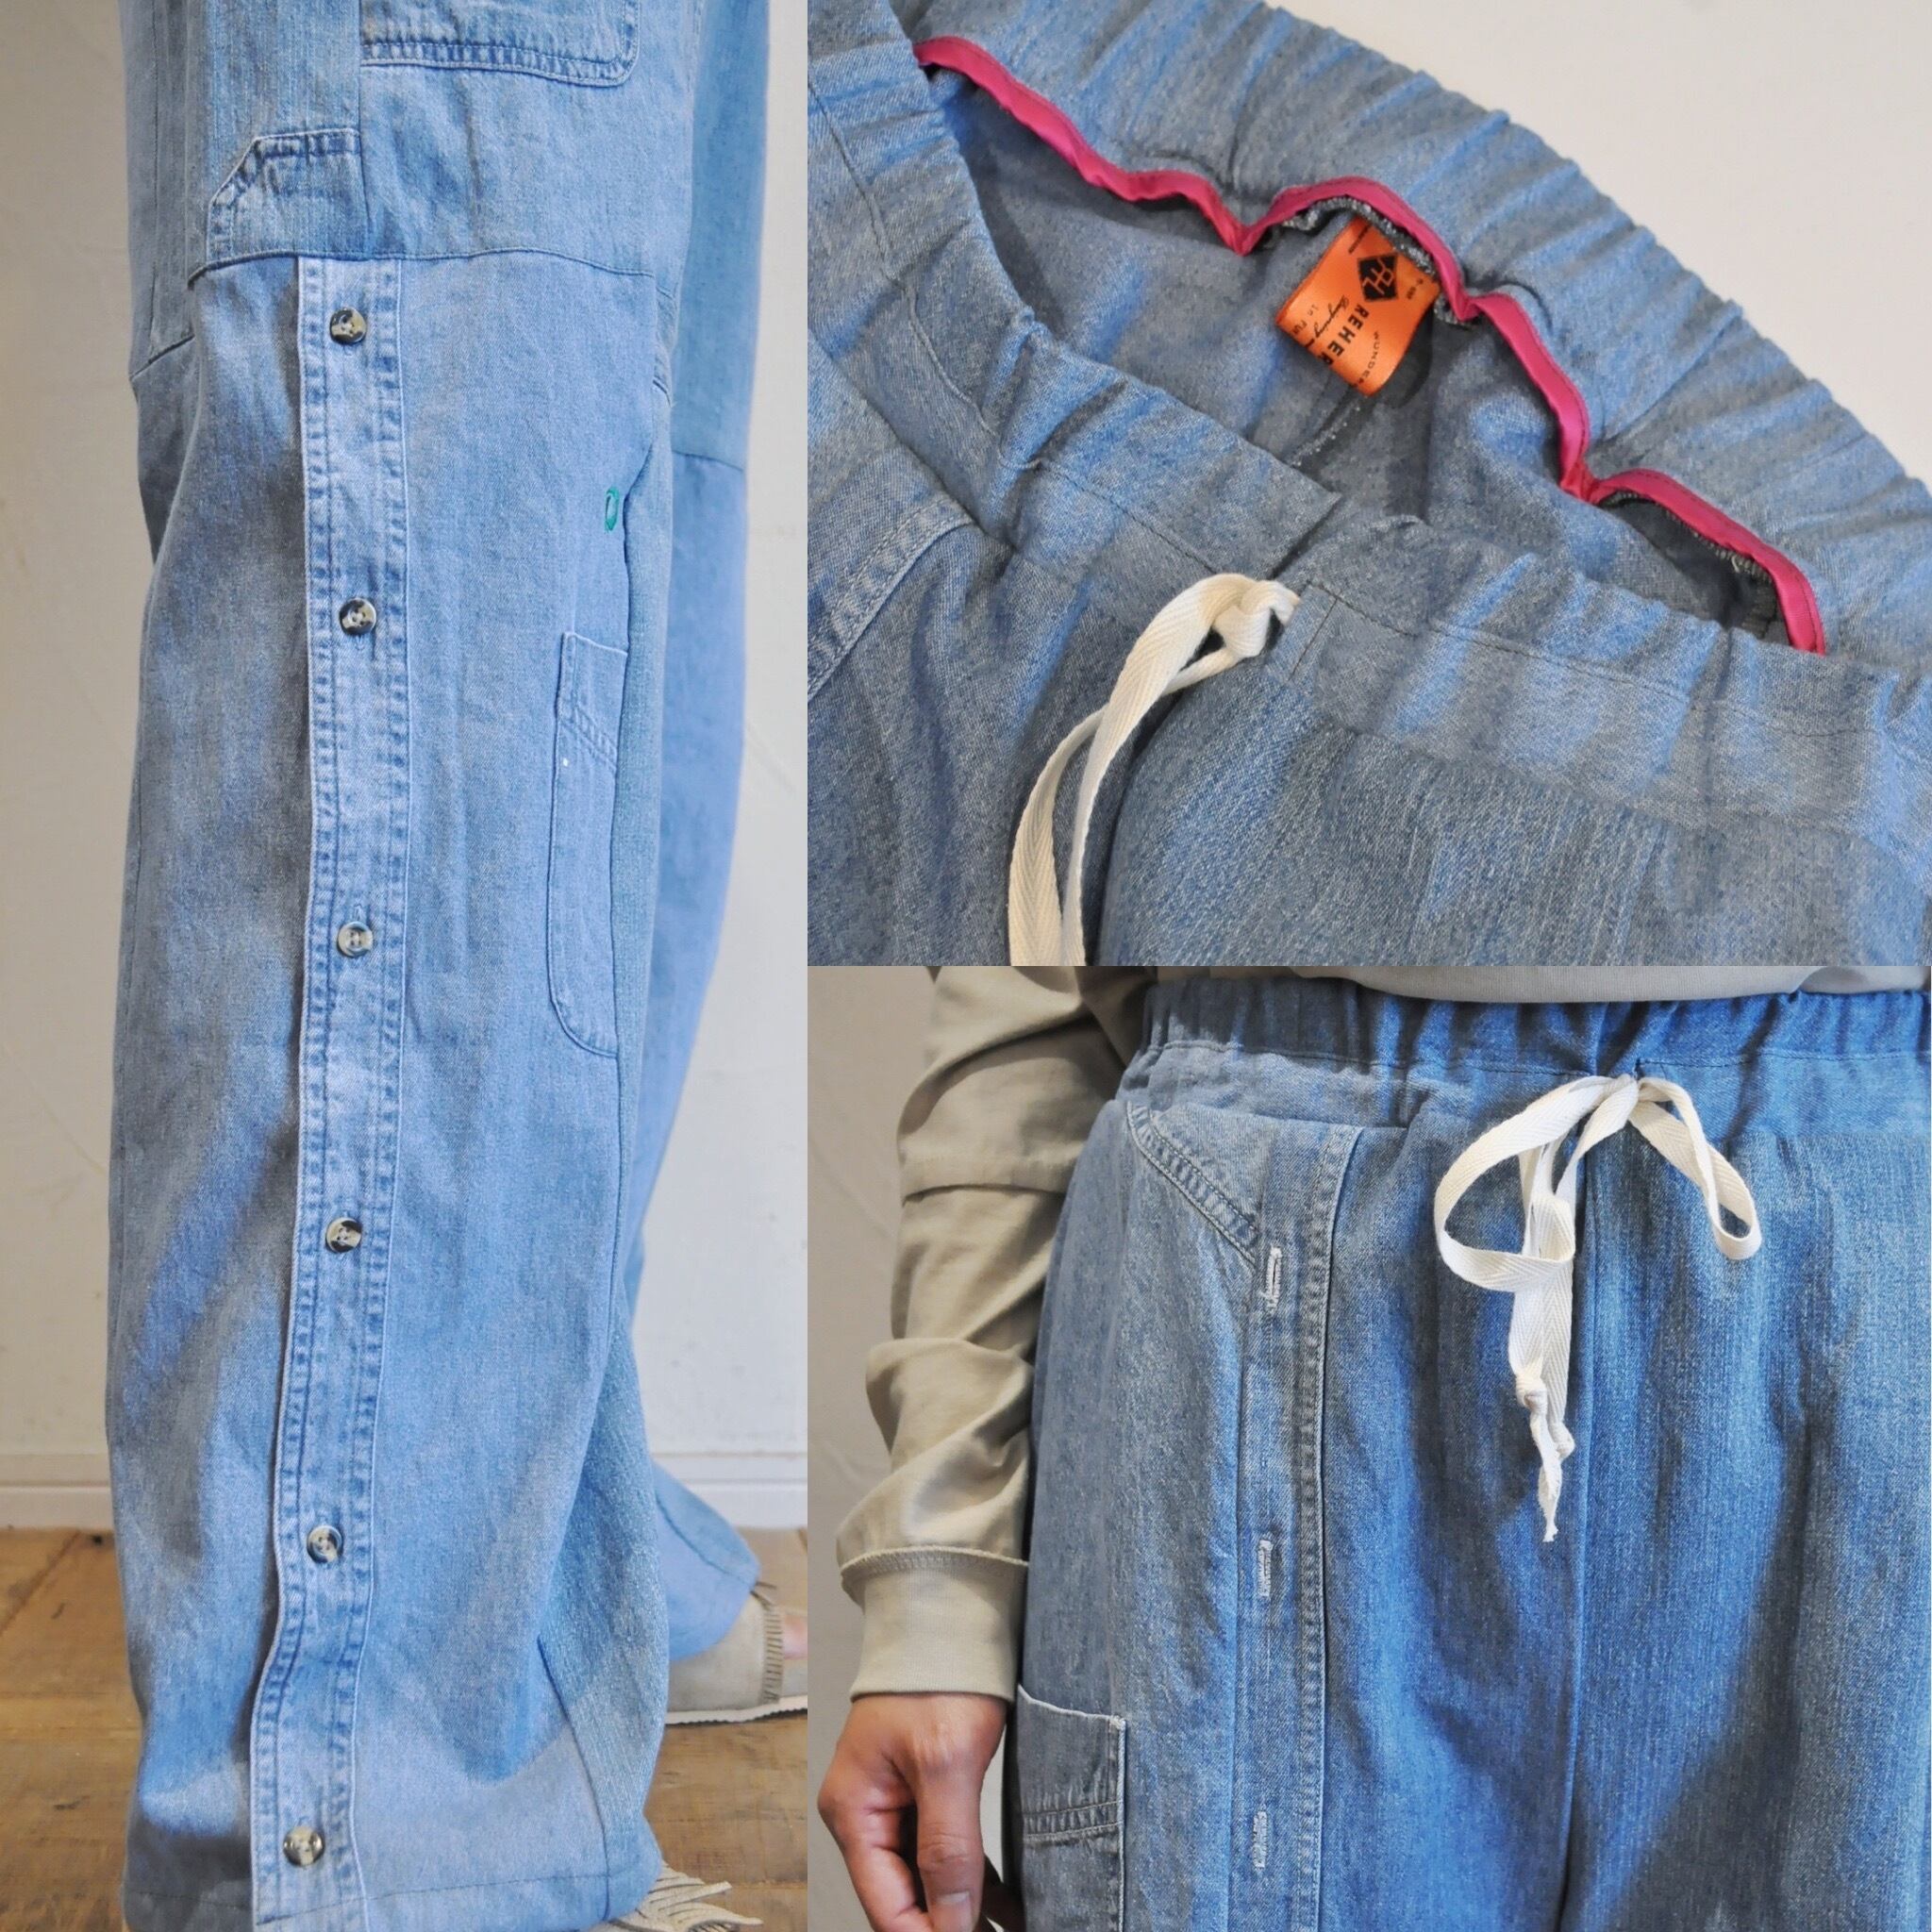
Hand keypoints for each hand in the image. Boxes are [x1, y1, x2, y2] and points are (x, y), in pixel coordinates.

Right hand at [819, 1691, 1022, 1931]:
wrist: (948, 1614)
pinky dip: (973, 1878)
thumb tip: (950, 1924)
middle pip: (904, 1896)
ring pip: (929, 1877)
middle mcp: (865, 1813)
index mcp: (853, 1811)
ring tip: (1015, 1930)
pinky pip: (943, 1850)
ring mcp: (893, 1802)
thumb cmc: (937, 1673)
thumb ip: (948, 1847)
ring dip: (964, 1907)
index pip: (887, 1905)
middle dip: (949, 1925)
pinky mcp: (922, 1790)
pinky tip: (1006, 1905)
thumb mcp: (947, 1763)